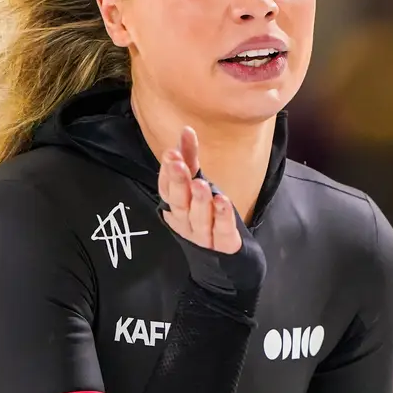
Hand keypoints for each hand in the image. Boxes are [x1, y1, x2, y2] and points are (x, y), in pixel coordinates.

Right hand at [158, 127, 240, 253]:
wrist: (224, 262)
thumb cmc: (208, 218)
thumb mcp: (197, 187)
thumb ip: (190, 160)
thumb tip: (185, 130)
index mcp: (176, 208)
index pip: (167, 189)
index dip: (168, 172)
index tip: (171, 152)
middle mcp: (186, 223)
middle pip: (179, 202)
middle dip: (178, 182)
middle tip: (177, 163)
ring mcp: (204, 236)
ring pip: (199, 217)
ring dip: (198, 199)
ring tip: (200, 182)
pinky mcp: (224, 244)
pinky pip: (222, 229)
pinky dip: (222, 215)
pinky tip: (222, 200)